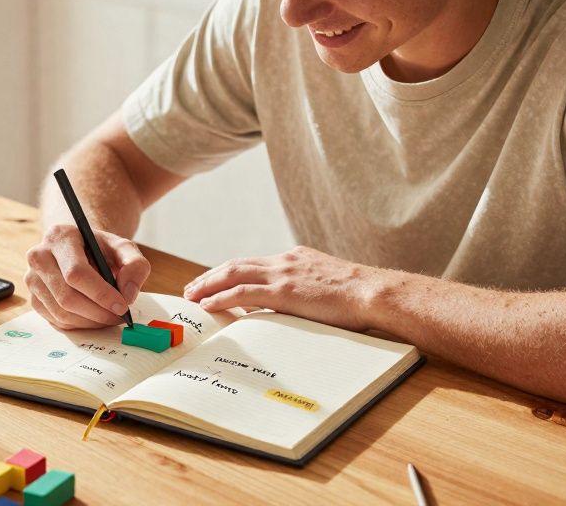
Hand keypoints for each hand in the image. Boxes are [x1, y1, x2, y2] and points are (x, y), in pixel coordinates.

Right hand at [25, 223, 149, 329]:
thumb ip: (135, 265)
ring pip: (62, 313)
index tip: (122, 306)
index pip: (76, 272)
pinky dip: (80, 324)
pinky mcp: (34, 299)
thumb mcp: (124, 248)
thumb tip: (128, 294)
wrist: (80, 250)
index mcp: (60, 237)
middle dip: (98, 312)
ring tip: (109, 316)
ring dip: (91, 321)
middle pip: (67, 297)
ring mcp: (32, 279)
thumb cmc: (101, 250)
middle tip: (119, 316)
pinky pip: (57, 321)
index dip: (101, 294)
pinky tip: (94, 315)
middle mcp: (39, 256)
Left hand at [182, 246, 380, 329]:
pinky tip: (208, 305)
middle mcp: (285, 261)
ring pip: (233, 274)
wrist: (373, 292)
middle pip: (237, 264)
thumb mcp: (330, 285)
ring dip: (209, 285)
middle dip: (211, 276)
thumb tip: (300, 306)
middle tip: (193, 288)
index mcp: (296, 258)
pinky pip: (242, 293)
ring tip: (192, 296)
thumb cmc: (360, 297)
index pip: (255, 263)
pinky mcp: (283, 292)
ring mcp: (283, 274)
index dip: (231, 272)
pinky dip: (221, 298)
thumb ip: (309, 290)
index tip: (216, 281)